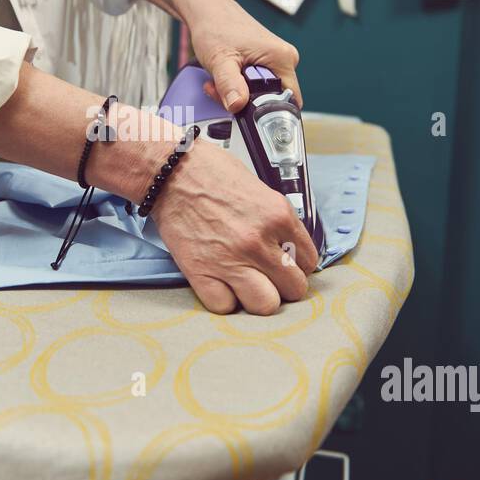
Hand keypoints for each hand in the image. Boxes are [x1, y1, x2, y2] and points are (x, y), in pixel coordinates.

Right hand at [149, 140, 318, 314]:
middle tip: (270, 277)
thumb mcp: (259, 189)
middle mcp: (258, 241)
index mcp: (278, 216)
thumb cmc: (209, 173)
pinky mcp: (201, 272)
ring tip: (248, 285)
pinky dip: (225, 300)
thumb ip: (277, 221)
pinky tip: (222, 285)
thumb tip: (288, 246)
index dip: (299, 265)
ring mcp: (230, 260)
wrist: (169, 172)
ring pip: (265, 305)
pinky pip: (225, 306)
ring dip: (258, 298)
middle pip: (294, 288)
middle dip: (284, 285)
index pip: (310, 261)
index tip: (287, 264)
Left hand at [183, 0, 301, 113]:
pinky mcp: (263, 63)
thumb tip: (238, 105)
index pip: (288, 100)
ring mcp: (274, 61)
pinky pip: (253, 85)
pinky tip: (222, 78)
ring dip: (237, 94)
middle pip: (272, 99)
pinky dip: (236, 87)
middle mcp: (284, 59)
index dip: (266, 110)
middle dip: (245, 102)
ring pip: (259, 94)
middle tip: (222, 92)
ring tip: (218, 82)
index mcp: (283, 58)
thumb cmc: (216, 26)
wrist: (207, 11)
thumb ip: (229, 84)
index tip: (242, 107)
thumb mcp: (220, 60)